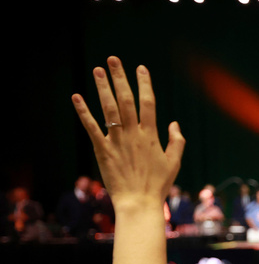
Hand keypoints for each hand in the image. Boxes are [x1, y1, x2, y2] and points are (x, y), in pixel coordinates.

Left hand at [71, 57, 184, 209]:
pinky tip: (76, 97)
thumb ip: (177, 141)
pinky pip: (91, 127)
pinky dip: (83, 111)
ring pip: (108, 109)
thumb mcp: (174, 163)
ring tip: (97, 70)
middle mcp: (133, 134)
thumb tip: (174, 124)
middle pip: (126, 100)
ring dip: (102, 88)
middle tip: (113, 60)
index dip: (144, 84)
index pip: (148, 103)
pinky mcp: (102, 150)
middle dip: (120, 78)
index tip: (141, 68)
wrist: (139, 203)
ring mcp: (116, 141)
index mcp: (151, 135)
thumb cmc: (158, 185)